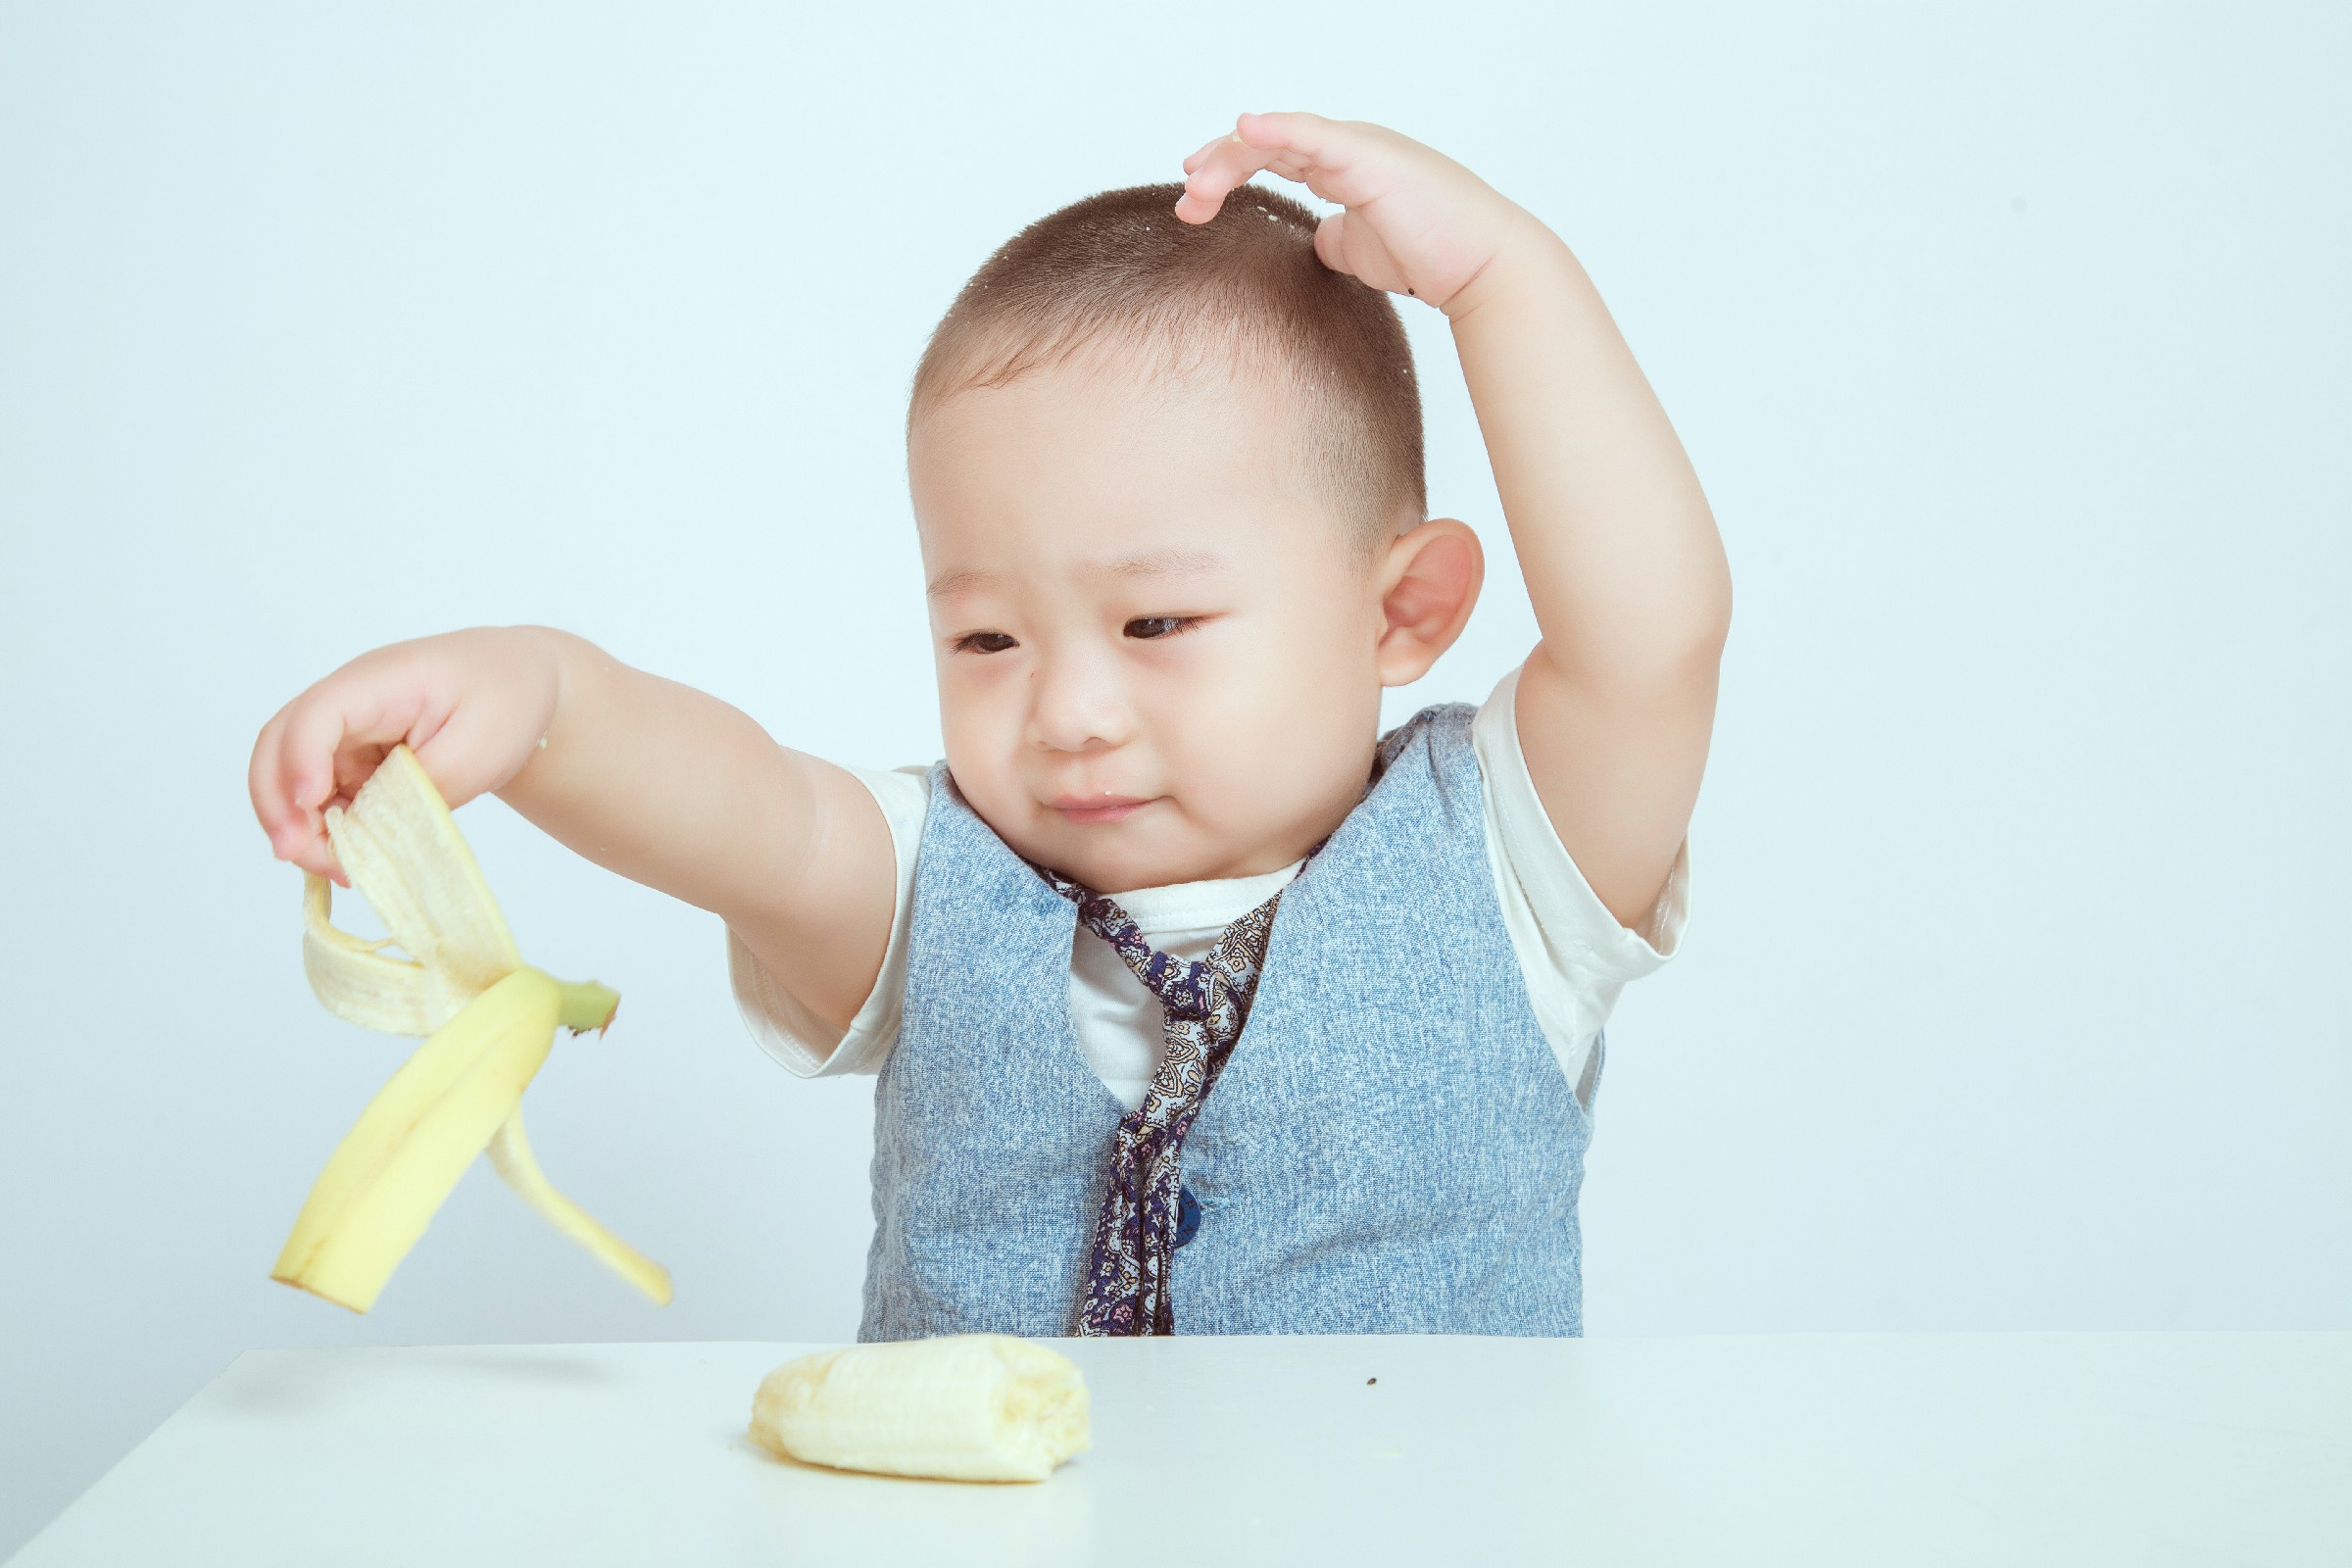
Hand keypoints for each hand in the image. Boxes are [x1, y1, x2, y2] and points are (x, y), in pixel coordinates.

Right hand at [248, 627, 562, 882]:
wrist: (518, 684)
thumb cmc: (504, 701)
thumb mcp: (479, 748)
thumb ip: (423, 787)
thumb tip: (369, 827)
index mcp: (380, 681)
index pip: (317, 713)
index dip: (301, 758)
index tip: (309, 801)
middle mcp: (347, 702)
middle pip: (278, 744)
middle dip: (277, 802)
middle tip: (294, 854)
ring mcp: (343, 732)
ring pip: (289, 777)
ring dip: (297, 825)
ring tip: (336, 869)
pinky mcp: (349, 760)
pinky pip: (318, 797)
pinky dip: (322, 830)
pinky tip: (347, 860)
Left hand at [1175, 112, 1526, 315]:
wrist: (1478, 265)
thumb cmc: (1430, 254)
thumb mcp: (1358, 249)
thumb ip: (1331, 237)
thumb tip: (1312, 243)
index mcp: (1342, 164)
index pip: (1272, 154)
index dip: (1229, 167)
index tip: (1195, 194)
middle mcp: (1345, 148)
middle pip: (1264, 143)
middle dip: (1218, 168)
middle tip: (1187, 202)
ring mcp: (1356, 147)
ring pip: (1277, 138)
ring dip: (1230, 161)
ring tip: (1197, 187)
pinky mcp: (1367, 156)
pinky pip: (1312, 134)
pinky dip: (1275, 128)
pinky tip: (1244, 129)